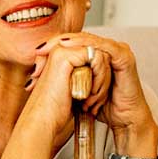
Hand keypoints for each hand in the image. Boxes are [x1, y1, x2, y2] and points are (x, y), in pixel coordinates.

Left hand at [26, 32, 154, 133]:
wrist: (122, 119)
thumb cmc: (102, 107)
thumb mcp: (75, 91)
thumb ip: (61, 78)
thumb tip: (33, 77)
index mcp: (95, 55)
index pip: (72, 43)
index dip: (54, 46)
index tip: (36, 54)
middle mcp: (106, 50)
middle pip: (79, 39)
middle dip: (58, 44)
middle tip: (41, 49)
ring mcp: (117, 52)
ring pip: (90, 41)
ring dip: (72, 45)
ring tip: (57, 46)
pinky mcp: (124, 57)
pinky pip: (105, 47)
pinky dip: (89, 47)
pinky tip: (76, 48)